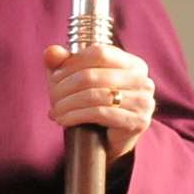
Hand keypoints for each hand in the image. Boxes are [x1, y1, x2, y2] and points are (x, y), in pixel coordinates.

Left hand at [44, 44, 155, 160]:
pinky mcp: (137, 122)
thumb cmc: (94, 105)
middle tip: (52, 98)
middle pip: (93, 76)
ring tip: (55, 110)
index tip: (55, 76)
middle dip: (65, 87)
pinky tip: (63, 120)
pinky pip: (100, 114)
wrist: (109, 141)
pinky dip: (75, 116)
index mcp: (132, 63)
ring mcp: (143, 101)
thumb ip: (63, 63)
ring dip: (67, 104)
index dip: (72, 63)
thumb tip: (50, 52)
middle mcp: (142, 80)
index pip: (99, 53)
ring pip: (94, 95)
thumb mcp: (76, 80)